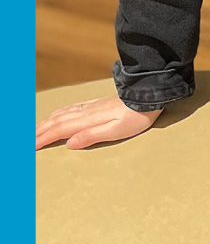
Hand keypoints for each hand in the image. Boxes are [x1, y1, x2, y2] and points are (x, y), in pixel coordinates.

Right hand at [35, 92, 162, 150]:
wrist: (149, 96)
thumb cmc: (136, 117)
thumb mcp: (116, 131)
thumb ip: (91, 136)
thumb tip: (69, 143)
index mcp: (88, 120)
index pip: (60, 130)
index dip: (44, 138)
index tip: (30, 147)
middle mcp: (86, 112)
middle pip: (58, 121)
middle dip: (40, 130)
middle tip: (26, 139)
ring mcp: (91, 106)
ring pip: (63, 114)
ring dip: (47, 121)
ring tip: (35, 128)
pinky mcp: (98, 103)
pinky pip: (72, 108)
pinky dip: (60, 112)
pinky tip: (57, 113)